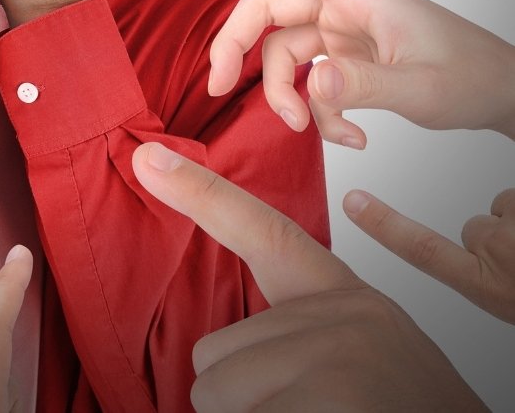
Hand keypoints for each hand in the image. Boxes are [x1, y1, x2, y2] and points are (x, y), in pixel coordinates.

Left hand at [132, 143, 487, 411]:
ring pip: (217, 392)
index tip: (147, 160)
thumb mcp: (349, 359)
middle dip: (241, 398)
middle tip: (304, 409)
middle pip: (212, 354)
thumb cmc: (399, 409)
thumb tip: (211, 363)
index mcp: (340, 297)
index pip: (263, 232)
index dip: (200, 194)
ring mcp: (337, 350)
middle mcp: (340, 312)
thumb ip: (288, 340)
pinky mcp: (334, 393)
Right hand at [195, 0, 514, 147]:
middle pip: (268, 11)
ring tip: (306, 129)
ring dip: (284, 95)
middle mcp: (344, 6)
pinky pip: (308, 80)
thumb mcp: (422, 87)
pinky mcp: (347, 59)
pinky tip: (349, 136)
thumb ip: (364, 85)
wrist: (505, 95)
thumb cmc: (475, 77)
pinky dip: (317, 111)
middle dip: (238, 49)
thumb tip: (314, 85)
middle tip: (218, 86)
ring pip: (282, 52)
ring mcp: (343, 32)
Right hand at [345, 188, 514, 324]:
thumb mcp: (509, 303)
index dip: (384, 225)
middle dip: (494, 239)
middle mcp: (498, 251)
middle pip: (474, 229)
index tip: (353, 203)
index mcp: (488, 286)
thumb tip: (471, 262)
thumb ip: (480, 282)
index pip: (422, 250)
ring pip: (502, 209)